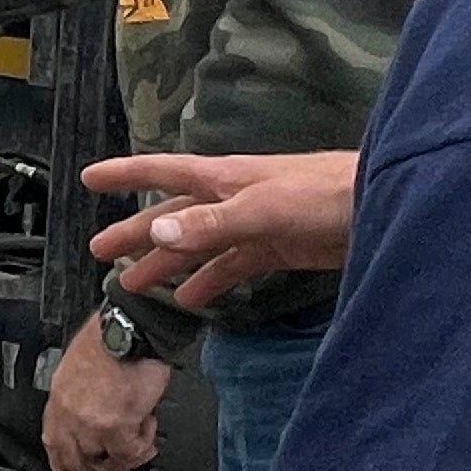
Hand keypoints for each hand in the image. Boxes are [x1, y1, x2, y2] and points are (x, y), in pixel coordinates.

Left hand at [41, 308, 167, 470]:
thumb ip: (83, 389)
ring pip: (103, 462)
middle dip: (99, 470)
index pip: (52, 439)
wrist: (131, 327)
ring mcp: (90, 423)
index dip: (59, 463)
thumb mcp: (82, 362)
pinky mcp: (116, 427)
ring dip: (124, 458)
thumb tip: (98, 405)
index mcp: (60, 394)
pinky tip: (149, 428)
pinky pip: (129, 453)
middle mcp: (70, 412)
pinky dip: (143, 445)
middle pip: (76, 458)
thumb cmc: (113, 336)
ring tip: (140, 446)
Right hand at [85, 151, 359, 303]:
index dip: (126, 174)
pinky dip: (210, 282)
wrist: (380, 207)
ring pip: (198, 245)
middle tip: (100, 251)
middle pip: (172, 215)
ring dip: (167, 263)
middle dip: (136, 232)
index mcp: (222, 179)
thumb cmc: (324, 193)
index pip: (162, 171)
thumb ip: (210, 223)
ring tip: (133, 284)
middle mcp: (231, 198)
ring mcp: (253, 223)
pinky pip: (232, 266)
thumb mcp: (262, 208)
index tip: (91, 178)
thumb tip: (159, 230)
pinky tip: (192, 299)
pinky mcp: (276, 247)